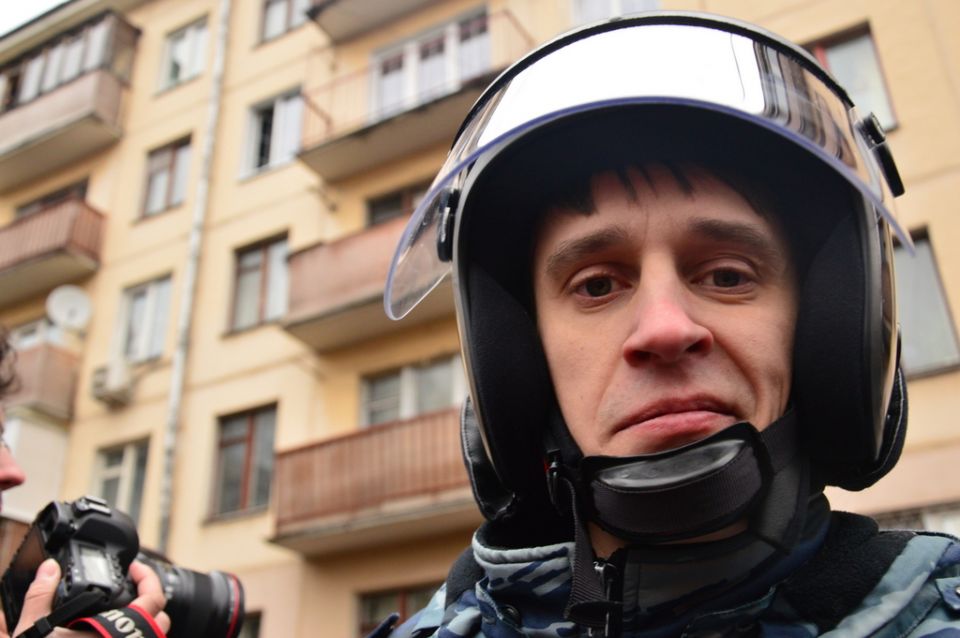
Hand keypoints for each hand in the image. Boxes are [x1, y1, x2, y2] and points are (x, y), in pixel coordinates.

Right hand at [0, 558, 170, 637]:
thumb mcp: (35, 629)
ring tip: (126, 611)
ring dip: (144, 624)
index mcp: (113, 634)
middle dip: (150, 601)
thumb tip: (49, 569)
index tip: (136, 568)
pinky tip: (113, 633)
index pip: (153, 600)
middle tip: (133, 587)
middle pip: (161, 620)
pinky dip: (133, 637)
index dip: (149, 578)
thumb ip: (42, 595)